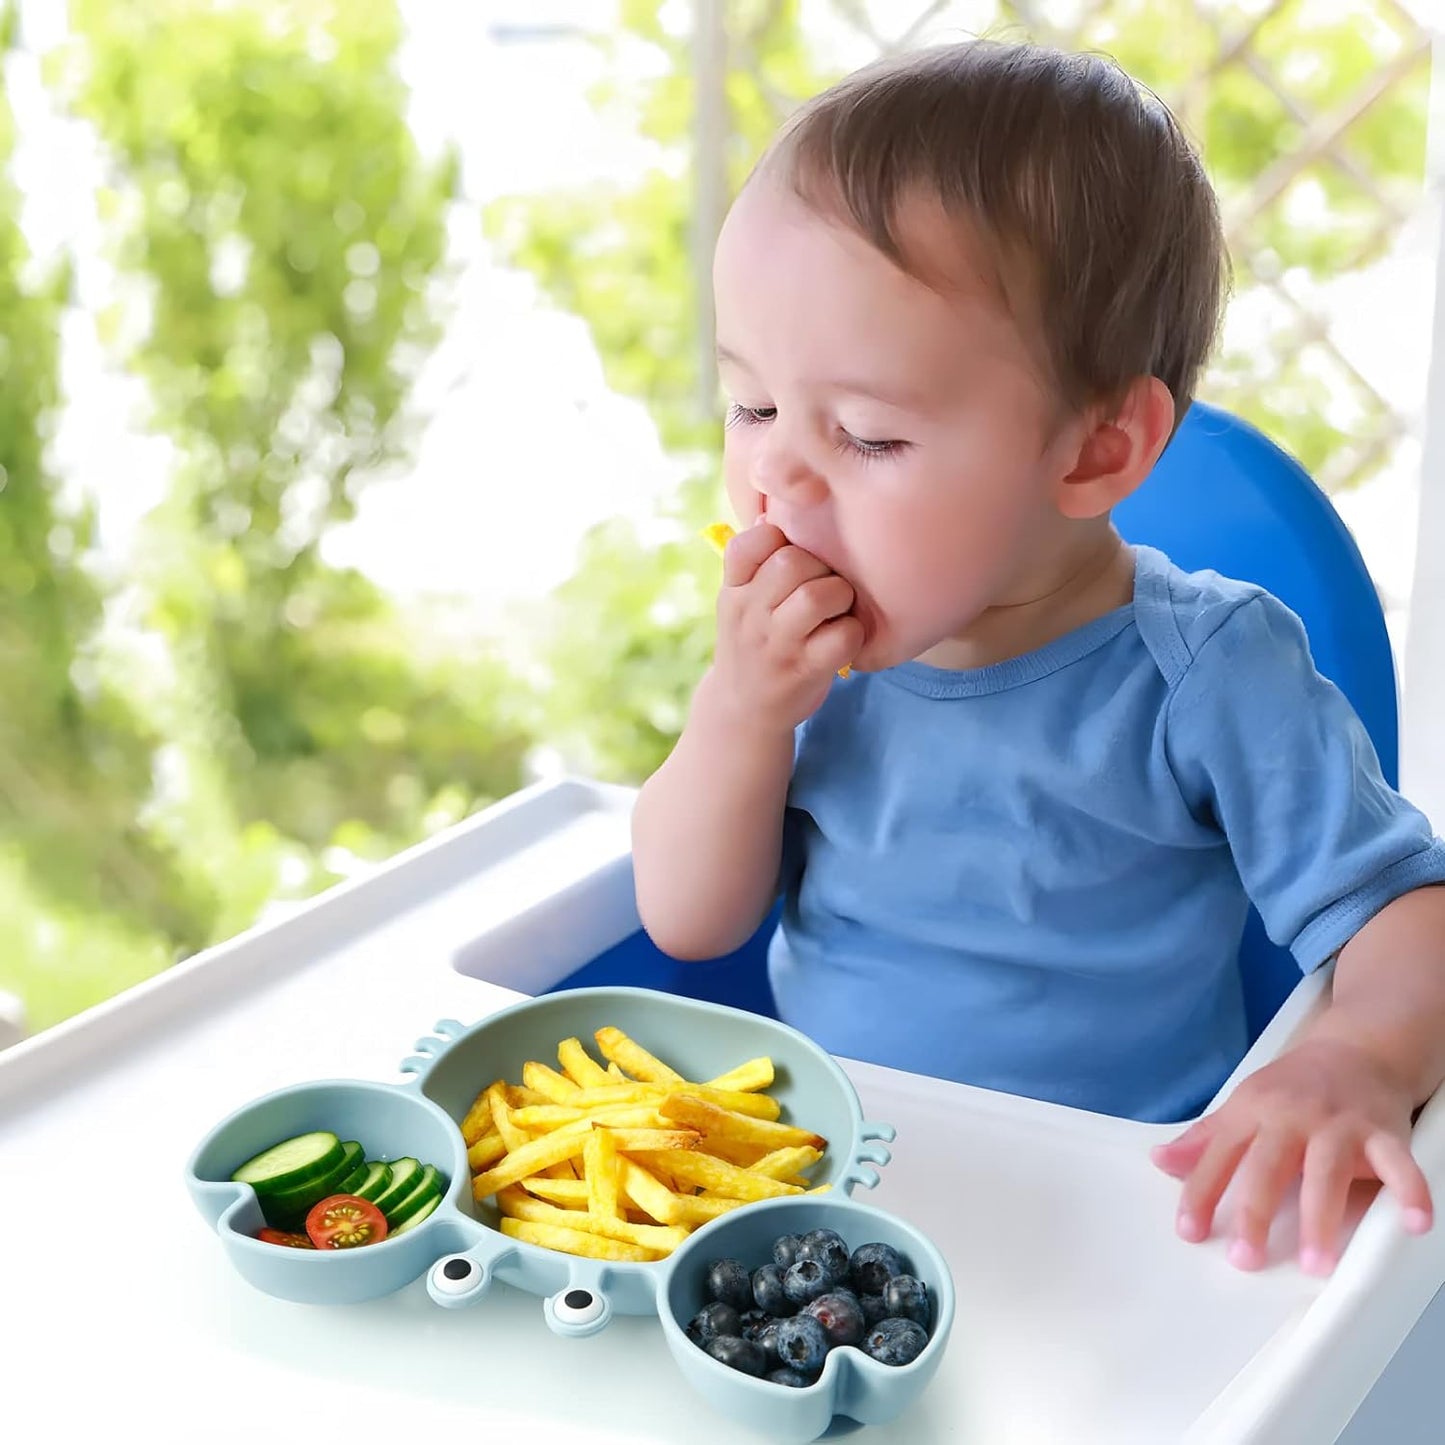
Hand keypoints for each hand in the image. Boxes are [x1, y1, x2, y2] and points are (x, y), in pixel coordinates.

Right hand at [710, 522, 861, 732]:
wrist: (743, 710)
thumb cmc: (753, 643)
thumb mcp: (739, 601)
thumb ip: (753, 561)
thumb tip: (771, 511)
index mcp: (733, 591)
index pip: (748, 543)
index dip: (778, 537)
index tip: (791, 553)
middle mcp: (749, 616)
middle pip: (792, 562)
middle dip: (820, 566)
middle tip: (826, 583)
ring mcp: (777, 646)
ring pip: (816, 596)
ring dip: (839, 596)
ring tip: (838, 608)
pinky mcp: (805, 671)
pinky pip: (842, 637)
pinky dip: (853, 634)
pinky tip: (844, 638)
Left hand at [1151, 1038, 1431, 1274]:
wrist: (1358, 1047)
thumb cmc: (1295, 1086)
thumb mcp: (1244, 1104)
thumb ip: (1206, 1139)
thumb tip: (1160, 1161)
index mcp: (1253, 1111)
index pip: (1218, 1155)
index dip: (1200, 1193)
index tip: (1188, 1232)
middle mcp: (1293, 1117)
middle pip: (1267, 1167)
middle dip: (1255, 1213)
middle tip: (1245, 1259)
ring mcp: (1340, 1124)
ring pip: (1327, 1172)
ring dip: (1322, 1218)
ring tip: (1316, 1264)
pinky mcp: (1384, 1132)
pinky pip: (1399, 1165)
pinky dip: (1411, 1192)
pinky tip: (1413, 1223)